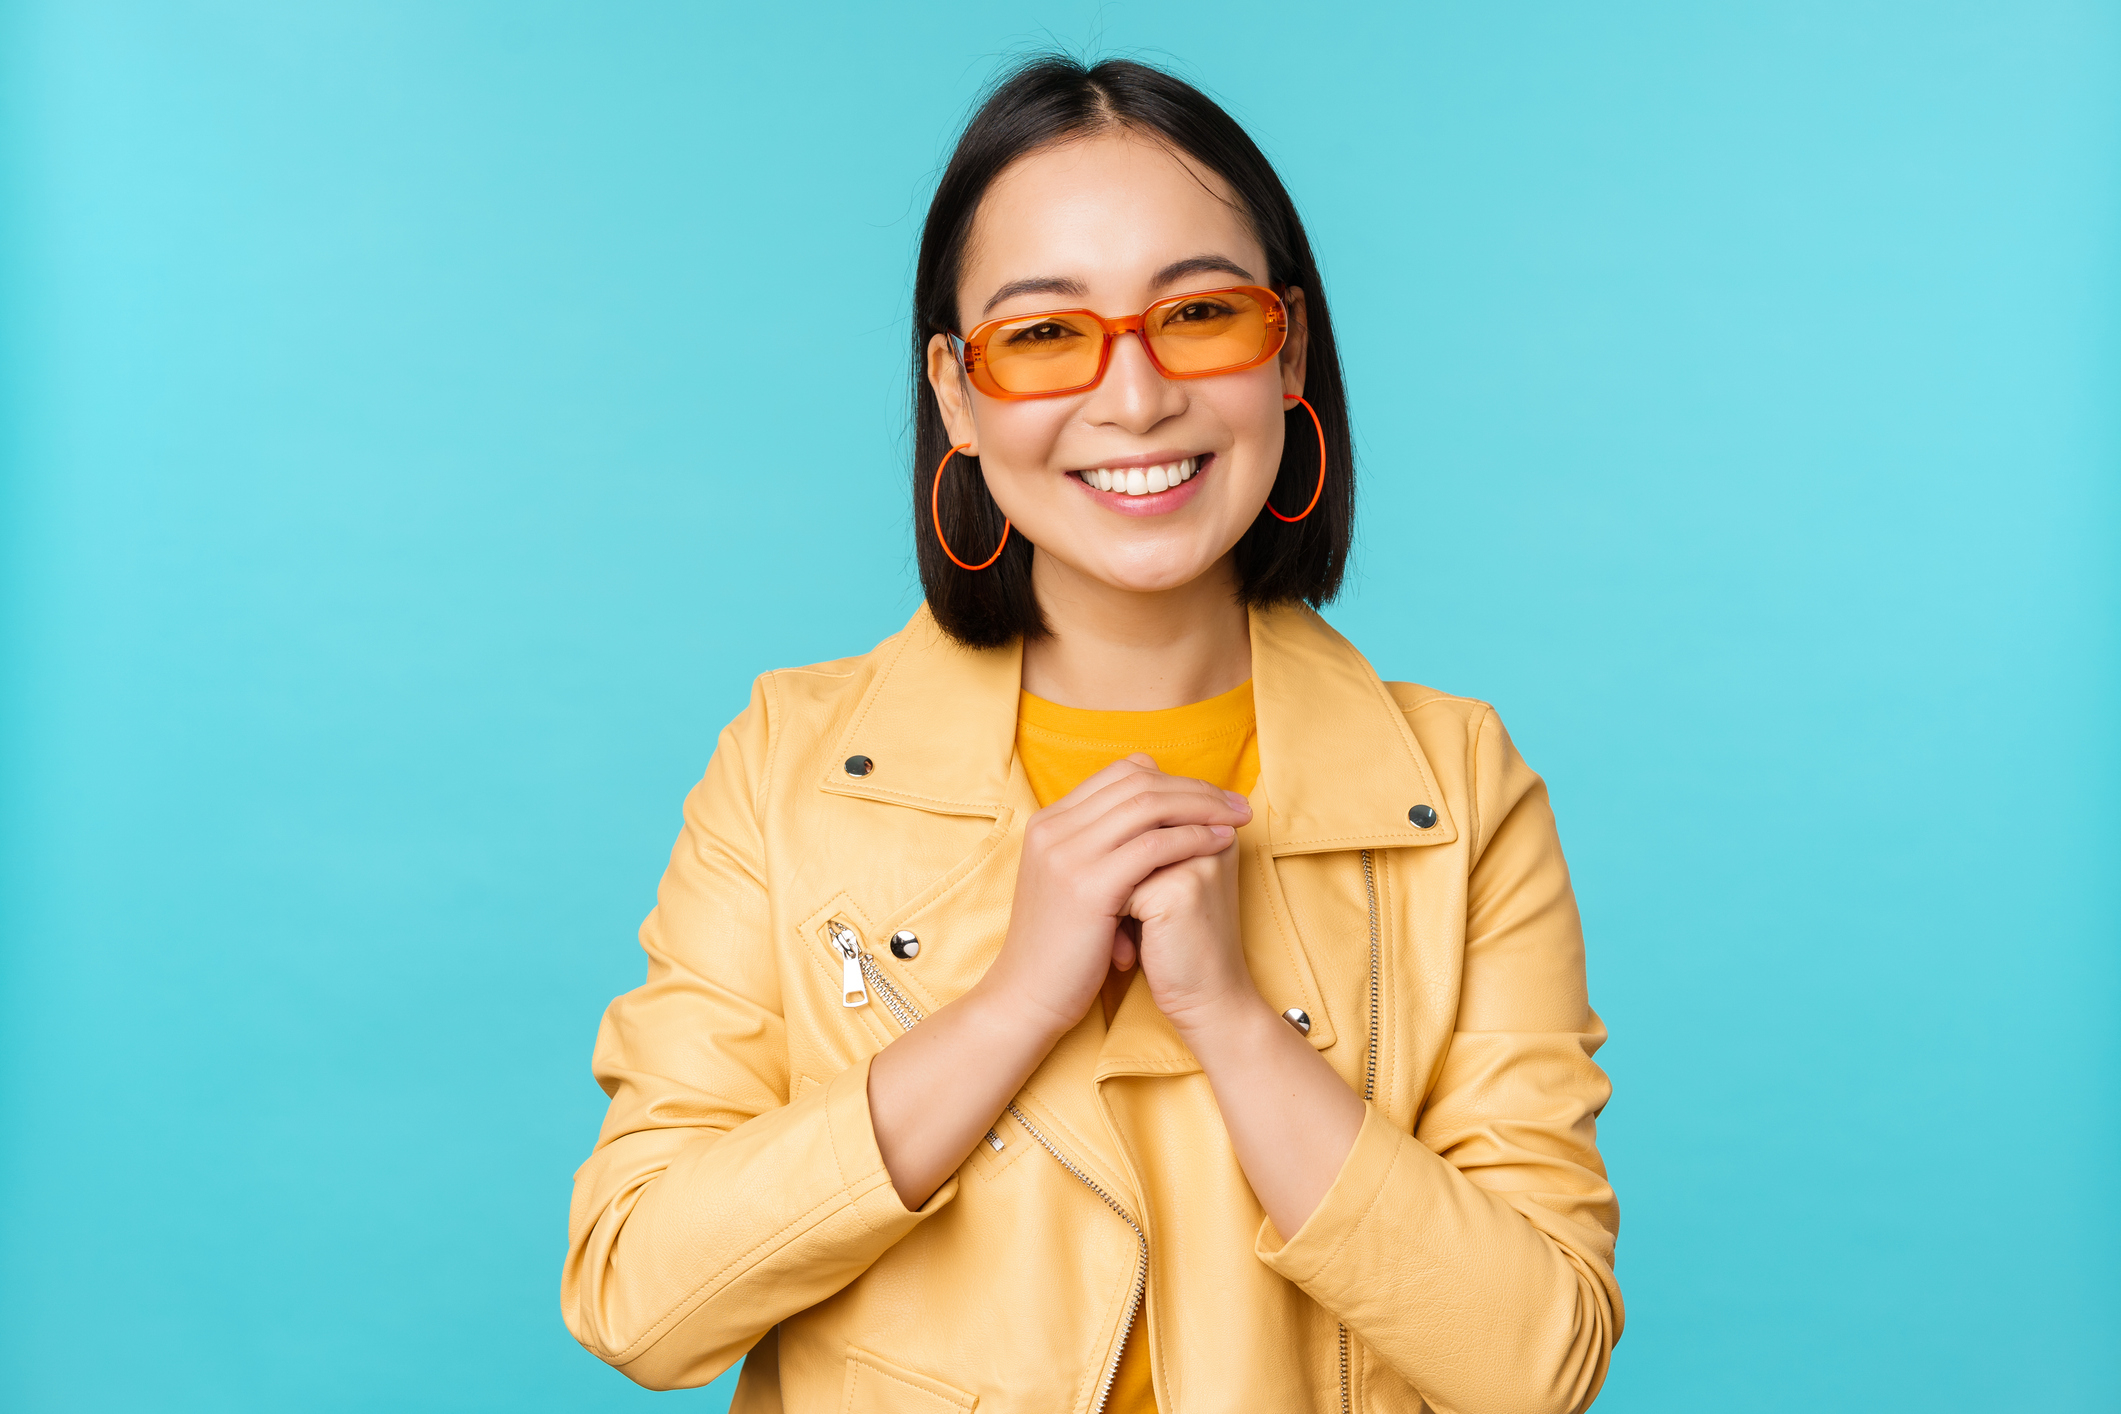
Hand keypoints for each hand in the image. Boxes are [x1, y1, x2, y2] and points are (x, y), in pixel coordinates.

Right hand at [979, 754, 1252, 1038]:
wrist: (1029, 997)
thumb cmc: (1064, 945)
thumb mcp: (1076, 881)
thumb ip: (1104, 844)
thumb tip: (1157, 807)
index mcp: (1049, 822)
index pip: (1120, 773)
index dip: (1173, 778)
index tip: (1213, 795)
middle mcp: (1052, 829)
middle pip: (1137, 782)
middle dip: (1195, 788)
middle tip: (1236, 803)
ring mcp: (1066, 854)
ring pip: (1148, 806)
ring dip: (1202, 807)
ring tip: (1237, 819)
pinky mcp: (1087, 886)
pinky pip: (1153, 846)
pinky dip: (1193, 838)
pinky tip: (1219, 844)